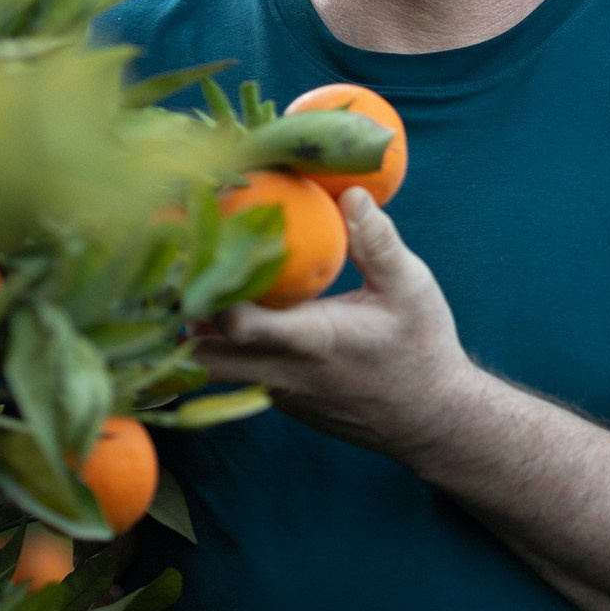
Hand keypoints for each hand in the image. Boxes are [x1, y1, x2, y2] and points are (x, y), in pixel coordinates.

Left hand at [191, 190, 477, 460]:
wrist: (429, 418)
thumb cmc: (421, 349)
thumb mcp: (411, 289)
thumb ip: (378, 242)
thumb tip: (351, 193)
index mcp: (310, 341)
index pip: (237, 325)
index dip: (210, 287)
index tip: (203, 242)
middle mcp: (281, 372)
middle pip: (198, 355)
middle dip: (180, 313)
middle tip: (180, 264)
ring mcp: (274, 391)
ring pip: (208, 368)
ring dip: (194, 329)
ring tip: (197, 279)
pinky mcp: (278, 399)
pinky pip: (232, 373)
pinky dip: (220, 343)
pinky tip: (229, 305)